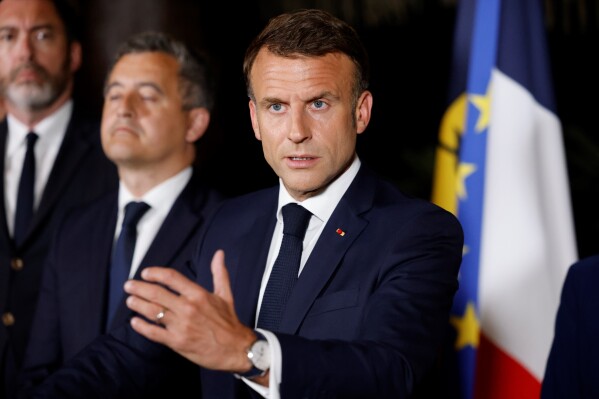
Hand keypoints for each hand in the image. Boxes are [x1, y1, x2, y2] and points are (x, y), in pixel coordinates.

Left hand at [124, 249, 255, 372]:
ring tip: (130, 300)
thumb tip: (219, 253)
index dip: (155, 273)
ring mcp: (181, 325)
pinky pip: (154, 333)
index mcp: (198, 294)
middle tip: (129, 286)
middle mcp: (188, 308)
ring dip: (137, 304)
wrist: (235, 348)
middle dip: (139, 288)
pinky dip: (141, 327)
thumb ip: (219, 272)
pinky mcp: (177, 342)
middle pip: (156, 294)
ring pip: (152, 312)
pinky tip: (134, 322)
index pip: (171, 278)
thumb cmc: (229, 321)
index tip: (145, 273)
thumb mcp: (225, 294)